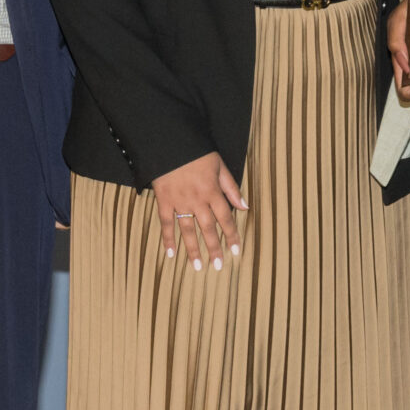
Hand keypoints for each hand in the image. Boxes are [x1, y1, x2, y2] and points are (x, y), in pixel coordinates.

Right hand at [152, 151, 244, 271]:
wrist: (170, 142)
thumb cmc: (197, 152)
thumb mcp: (219, 166)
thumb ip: (232, 188)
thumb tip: (245, 207)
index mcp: (212, 191)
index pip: (226, 218)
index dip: (232, 235)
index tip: (236, 250)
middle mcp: (197, 199)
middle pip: (208, 228)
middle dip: (214, 248)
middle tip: (218, 266)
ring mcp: (179, 201)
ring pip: (188, 229)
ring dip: (193, 249)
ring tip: (198, 267)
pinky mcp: (164, 200)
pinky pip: (166, 223)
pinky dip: (168, 239)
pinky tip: (171, 254)